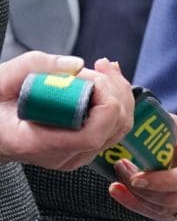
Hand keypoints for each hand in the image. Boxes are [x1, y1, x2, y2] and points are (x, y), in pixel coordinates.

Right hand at [0, 54, 135, 171]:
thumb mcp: (1, 79)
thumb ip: (36, 66)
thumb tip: (76, 65)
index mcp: (37, 143)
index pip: (92, 134)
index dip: (104, 101)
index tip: (89, 76)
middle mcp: (62, 156)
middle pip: (114, 127)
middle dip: (113, 89)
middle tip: (95, 67)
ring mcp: (76, 154)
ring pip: (120, 126)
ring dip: (118, 91)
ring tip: (101, 69)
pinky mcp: (84, 147)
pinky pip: (114, 125)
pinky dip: (116, 99)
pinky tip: (104, 80)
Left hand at [109, 114, 176, 220]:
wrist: (172, 142)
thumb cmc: (168, 131)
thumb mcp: (165, 124)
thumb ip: (154, 131)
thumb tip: (132, 130)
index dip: (163, 182)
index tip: (135, 177)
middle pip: (175, 198)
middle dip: (143, 189)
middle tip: (120, 169)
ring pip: (164, 210)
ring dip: (136, 196)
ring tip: (117, 179)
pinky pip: (157, 215)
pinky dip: (135, 204)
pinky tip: (118, 191)